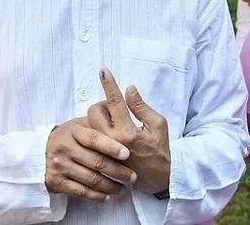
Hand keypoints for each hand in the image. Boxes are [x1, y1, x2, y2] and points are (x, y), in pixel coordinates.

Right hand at [45, 117, 134, 201]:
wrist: (42, 151)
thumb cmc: (71, 136)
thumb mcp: (82, 123)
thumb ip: (100, 119)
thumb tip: (123, 108)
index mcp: (74, 131)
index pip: (94, 139)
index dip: (111, 147)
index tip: (127, 154)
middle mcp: (64, 148)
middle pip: (96, 162)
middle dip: (118, 171)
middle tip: (133, 176)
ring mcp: (59, 166)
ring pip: (90, 179)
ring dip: (110, 186)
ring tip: (124, 189)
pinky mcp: (55, 182)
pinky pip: (80, 192)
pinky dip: (96, 196)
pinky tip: (108, 196)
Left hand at [87, 69, 170, 193]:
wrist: (158, 179)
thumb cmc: (160, 150)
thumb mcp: (159, 125)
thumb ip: (142, 107)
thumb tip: (129, 89)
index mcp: (128, 132)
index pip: (115, 102)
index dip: (109, 84)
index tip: (103, 71)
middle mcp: (112, 141)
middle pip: (95, 111)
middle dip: (102, 103)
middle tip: (115, 107)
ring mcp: (104, 151)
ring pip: (89, 124)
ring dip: (99, 117)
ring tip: (113, 121)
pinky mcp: (101, 157)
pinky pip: (90, 137)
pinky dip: (96, 129)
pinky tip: (108, 132)